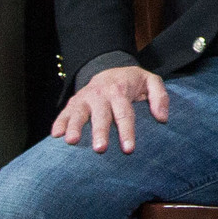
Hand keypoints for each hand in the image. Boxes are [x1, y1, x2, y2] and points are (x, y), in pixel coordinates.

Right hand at [53, 65, 168, 154]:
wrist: (110, 69)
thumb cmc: (133, 81)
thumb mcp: (151, 81)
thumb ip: (160, 97)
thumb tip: (162, 118)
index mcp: (120, 91)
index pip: (125, 114)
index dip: (126, 132)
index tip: (128, 149)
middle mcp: (101, 95)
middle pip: (101, 116)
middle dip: (100, 133)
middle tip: (100, 149)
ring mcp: (85, 98)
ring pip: (79, 113)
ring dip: (74, 128)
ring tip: (71, 142)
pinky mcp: (74, 102)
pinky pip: (64, 112)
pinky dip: (59, 122)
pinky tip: (55, 135)